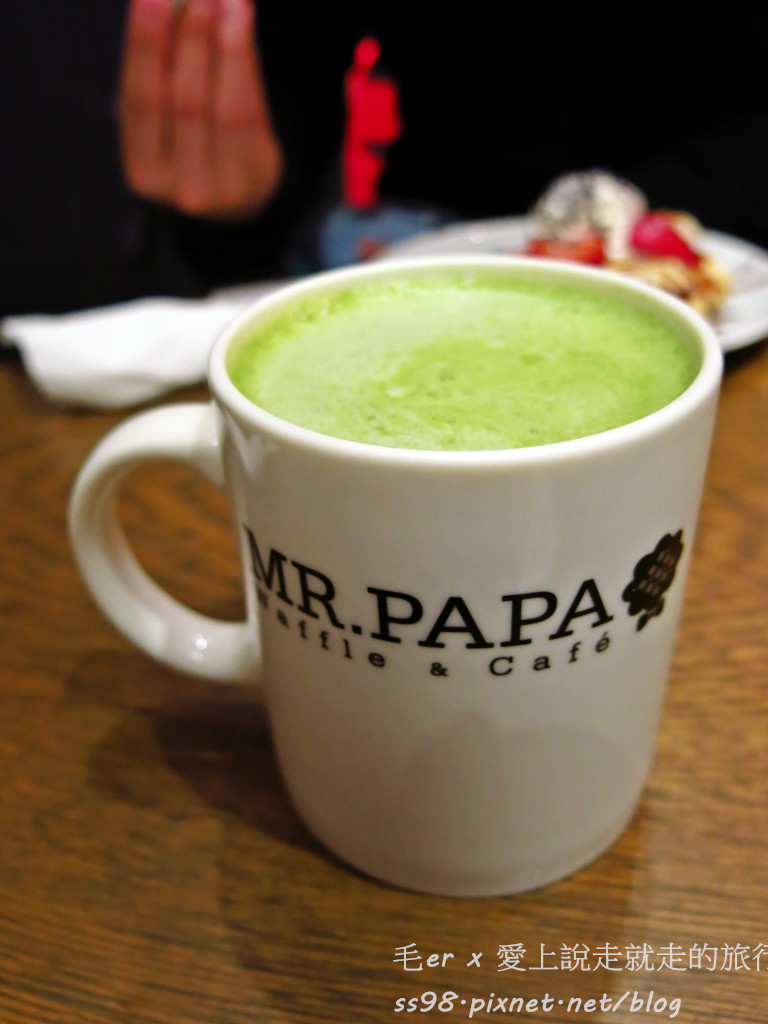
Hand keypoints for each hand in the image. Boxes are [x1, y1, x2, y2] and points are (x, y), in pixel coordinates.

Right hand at [119, 0, 283, 219]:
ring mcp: (223, 186)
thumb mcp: (166, 121)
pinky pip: (251, 109)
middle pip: (183, 102)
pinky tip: (242, 20)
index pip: (140, 103)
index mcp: (142, 171)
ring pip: (222, 105)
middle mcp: (180, 186)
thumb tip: (176, 4)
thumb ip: (164, 71)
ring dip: (223, 44)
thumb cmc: (193, 145)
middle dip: (189, 40)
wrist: (239, 198)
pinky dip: (246, 60)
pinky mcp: (256, 174)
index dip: (144, 48)